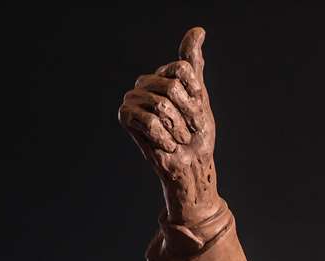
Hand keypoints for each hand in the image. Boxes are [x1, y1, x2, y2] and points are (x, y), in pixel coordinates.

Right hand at [119, 26, 219, 222]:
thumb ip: (194, 64)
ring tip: (178, 140)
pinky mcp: (124, 116)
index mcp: (162, 75)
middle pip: (171, 87)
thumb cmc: (196, 134)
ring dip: (177, 129)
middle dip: (187, 114)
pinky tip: (167, 146)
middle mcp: (145, 83)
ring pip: (162, 104)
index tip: (198, 112)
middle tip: (187, 132)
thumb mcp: (200, 96)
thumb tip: (198, 30)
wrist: (190, 166)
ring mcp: (133, 98)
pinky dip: (164, 138)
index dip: (195, 95)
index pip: (182, 70)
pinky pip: (148, 120)